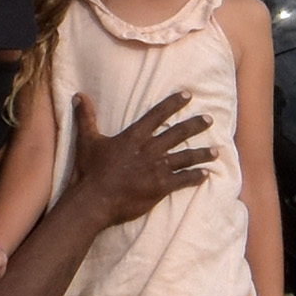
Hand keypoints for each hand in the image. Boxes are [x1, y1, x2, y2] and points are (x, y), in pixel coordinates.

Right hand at [67, 92, 216, 225]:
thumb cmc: (89, 171)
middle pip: (178, 133)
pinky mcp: (160, 187)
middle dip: (195, 125)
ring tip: (216, 151)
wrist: (94, 200)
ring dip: (202, 153)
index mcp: (134, 137)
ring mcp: (157, 169)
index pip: (157, 115)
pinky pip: (183, 180)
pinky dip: (195, 177)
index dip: (173, 104)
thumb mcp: (86, 140)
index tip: (188, 96)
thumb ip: (86, 117)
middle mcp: (149, 150)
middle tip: (209, 120)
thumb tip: (79, 95)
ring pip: (186, 157)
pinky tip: (205, 175)